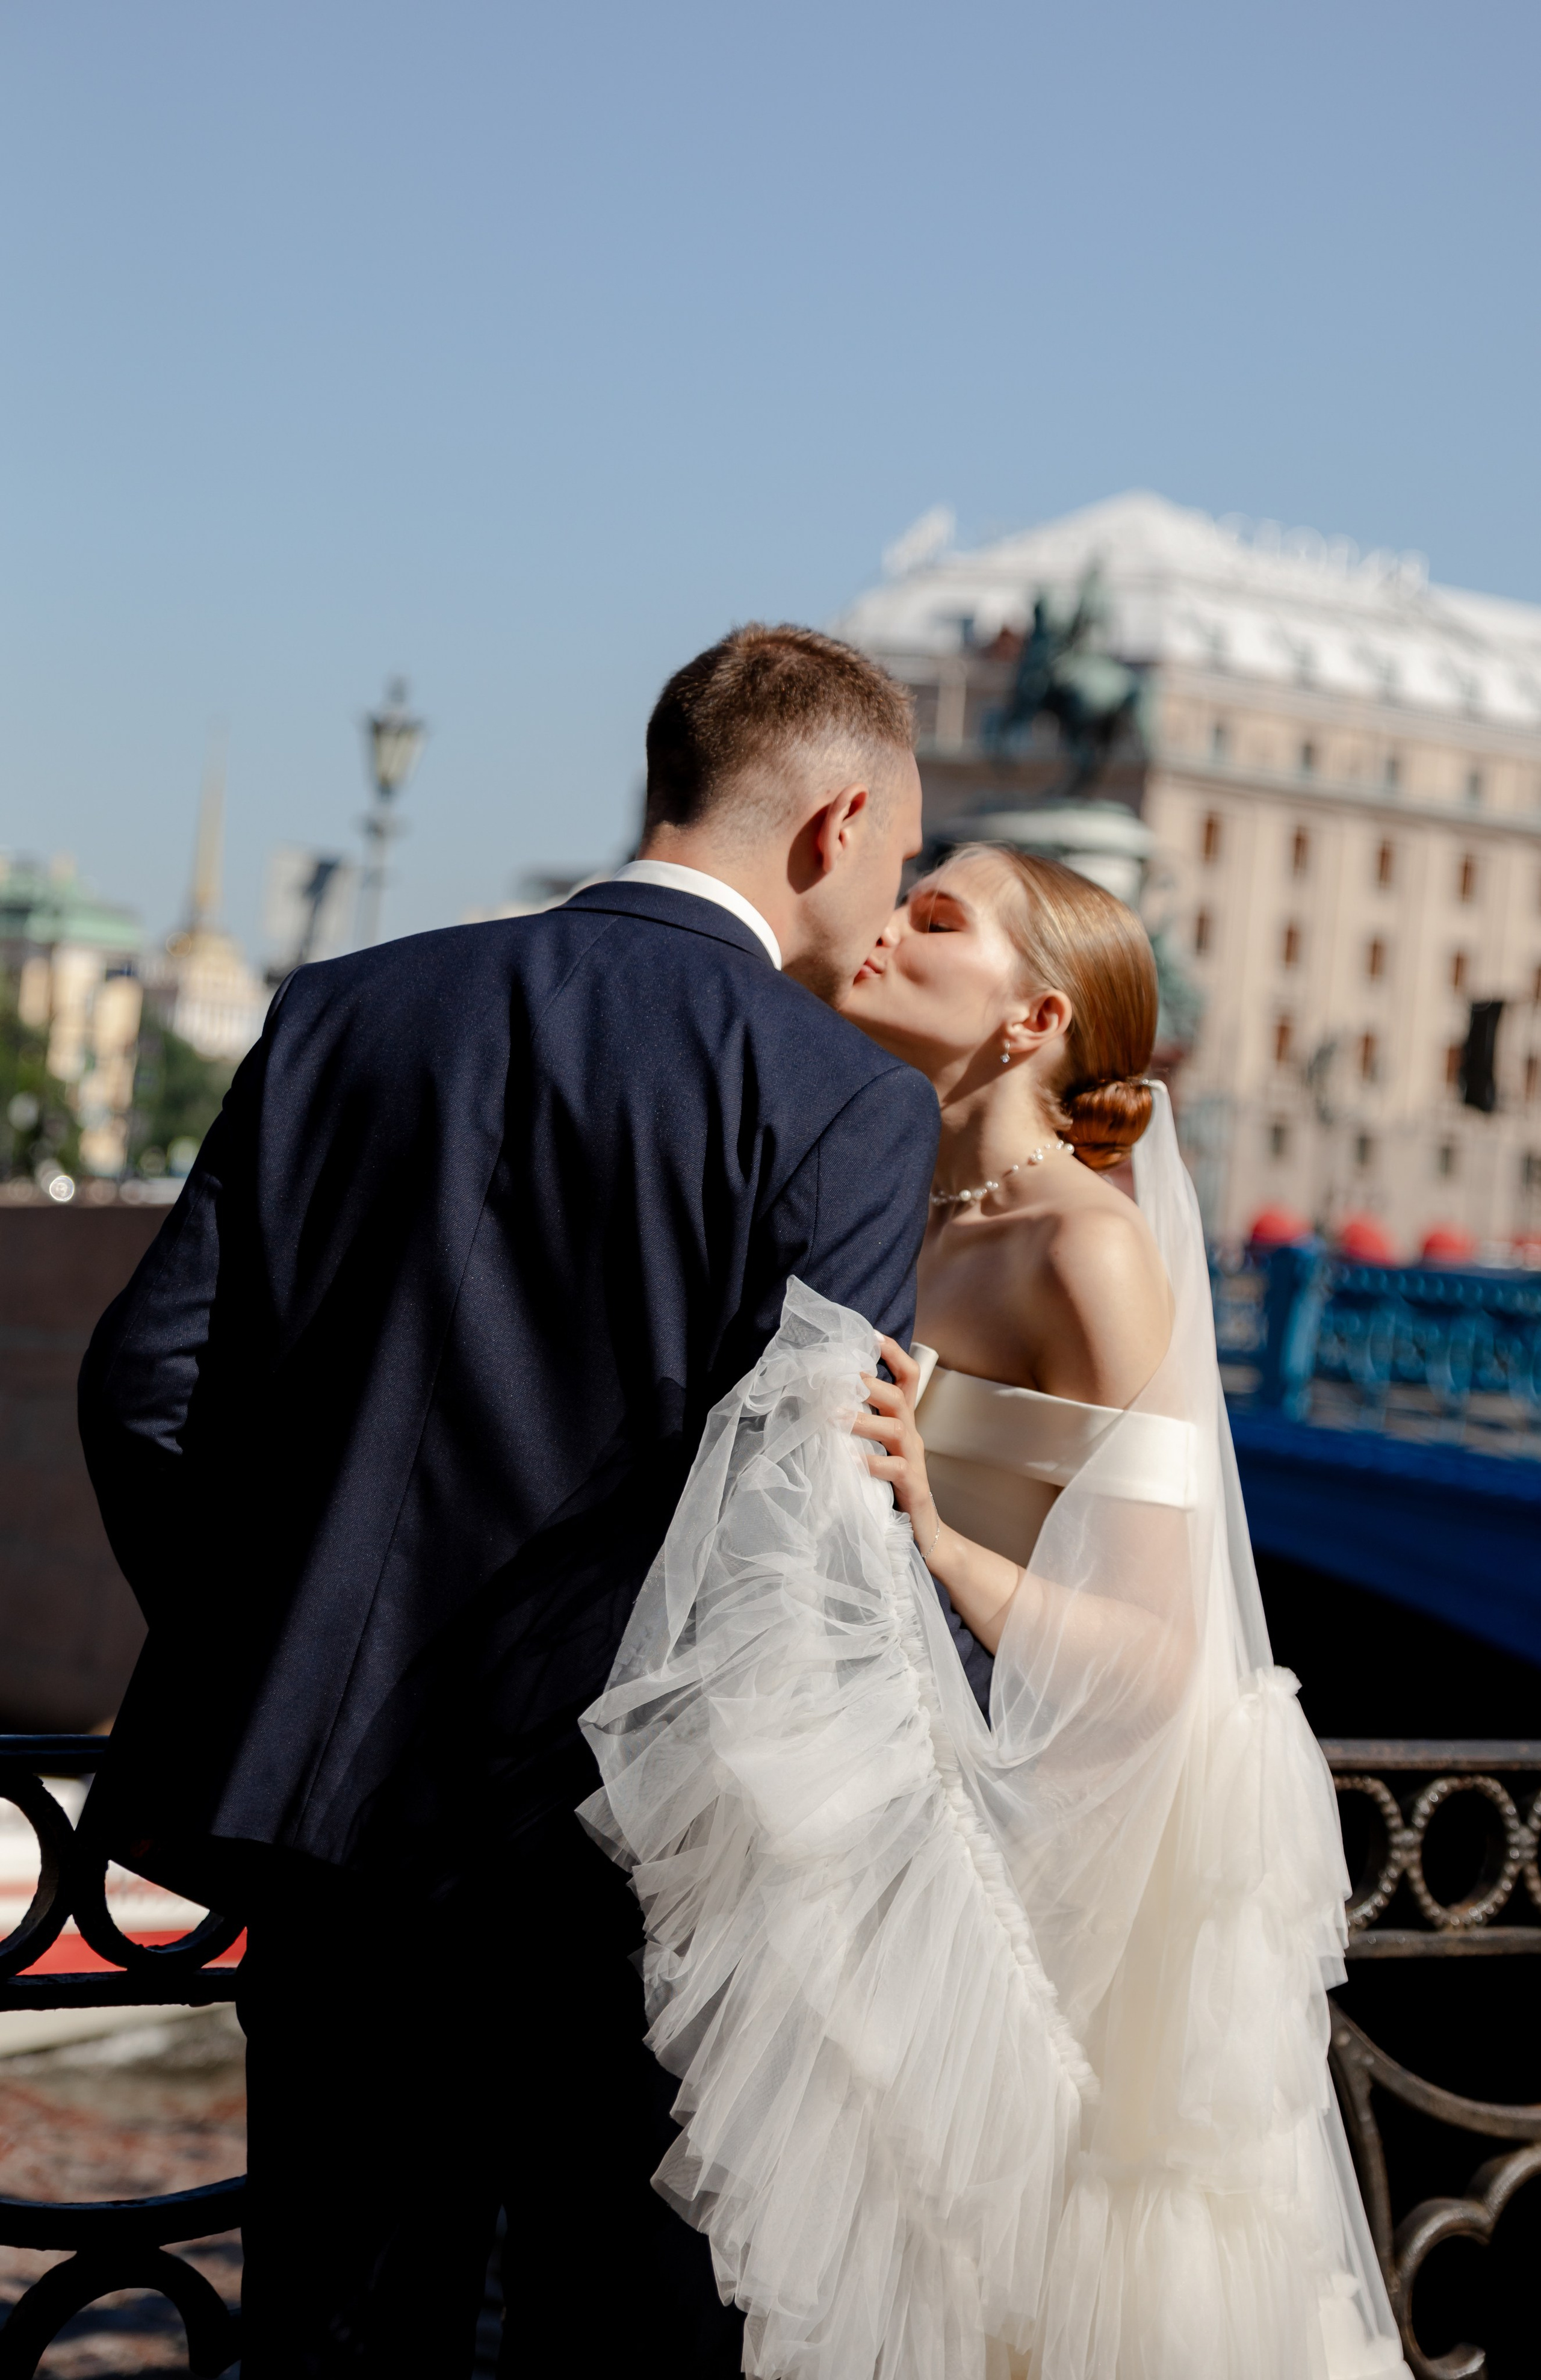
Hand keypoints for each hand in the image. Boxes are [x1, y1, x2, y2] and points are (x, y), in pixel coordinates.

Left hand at [853, 1336, 940, 1560]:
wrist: (924, 1533)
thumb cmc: (892, 1486)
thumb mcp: (876, 1448)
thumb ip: (860, 1423)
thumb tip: (825, 1399)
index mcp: (903, 1421)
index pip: (908, 1377)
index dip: (894, 1354)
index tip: (871, 1335)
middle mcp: (911, 1435)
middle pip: (898, 1398)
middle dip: (869, 1385)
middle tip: (838, 1379)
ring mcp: (914, 1460)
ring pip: (895, 1429)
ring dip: (863, 1420)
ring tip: (834, 1416)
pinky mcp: (913, 1487)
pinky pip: (896, 1469)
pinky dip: (872, 1462)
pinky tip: (849, 1460)